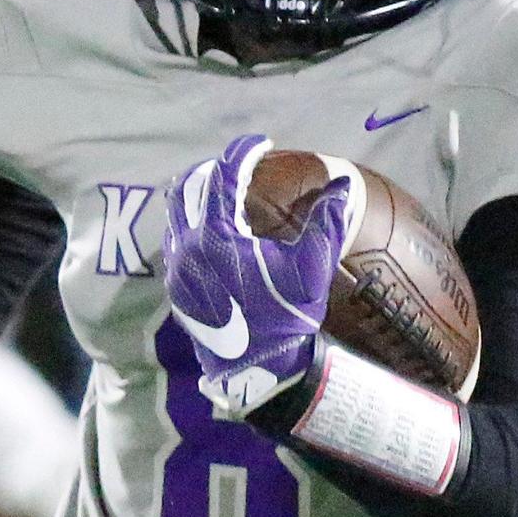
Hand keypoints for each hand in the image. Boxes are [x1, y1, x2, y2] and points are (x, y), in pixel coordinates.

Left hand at [163, 134, 349, 414]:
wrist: (259, 372)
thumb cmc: (286, 317)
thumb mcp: (312, 268)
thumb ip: (327, 221)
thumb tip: (343, 184)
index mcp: (217, 236)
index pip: (223, 176)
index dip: (243, 153)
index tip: (260, 144)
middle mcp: (187, 248)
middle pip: (189, 187)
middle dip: (215, 170)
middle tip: (240, 165)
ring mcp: (177, 270)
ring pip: (175, 214)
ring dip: (197, 195)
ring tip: (224, 193)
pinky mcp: (177, 289)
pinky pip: (174, 241)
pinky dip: (190, 223)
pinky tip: (213, 231)